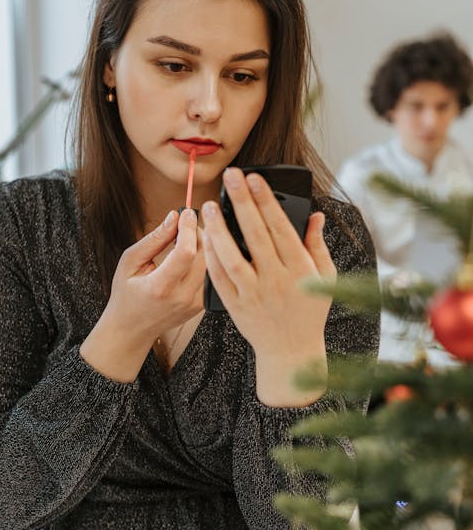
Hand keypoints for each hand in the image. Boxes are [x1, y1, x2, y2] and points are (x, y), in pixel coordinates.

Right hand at [81, 208, 204, 380]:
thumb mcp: (130, 262)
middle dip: (199, 233)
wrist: (132, 329)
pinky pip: (212, 276)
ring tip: (189, 237)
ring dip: (205, 246)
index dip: (189, 229)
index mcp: (160, 287)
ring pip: (212, 265)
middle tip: (188, 223)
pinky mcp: (202, 305)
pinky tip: (194, 254)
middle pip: (204, 257)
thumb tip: (174, 217)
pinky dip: (206, 260)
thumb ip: (154, 239)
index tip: (186, 212)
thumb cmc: (126, 293)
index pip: (185, 253)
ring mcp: (195, 304)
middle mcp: (182, 297)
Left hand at [201, 168, 336, 405]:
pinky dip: (211, 257)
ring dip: (218, 229)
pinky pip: (219, 278)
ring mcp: (253, 295)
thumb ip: (317, 246)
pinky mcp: (235, 306)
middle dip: (242, 202)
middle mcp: (276, 281)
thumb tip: (315, 215)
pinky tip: (205, 237)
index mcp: (301, 270)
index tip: (255, 178)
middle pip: (255, 235)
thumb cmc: (310, 310)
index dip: (267, 201)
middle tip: (231, 176)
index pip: (281, 228)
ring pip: (231, 257)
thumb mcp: (325, 278)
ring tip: (208, 206)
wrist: (291, 353)